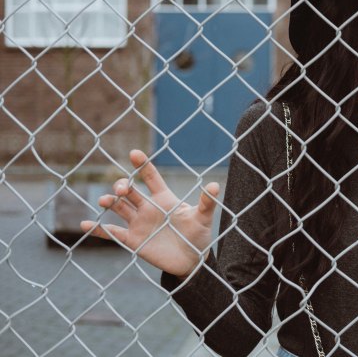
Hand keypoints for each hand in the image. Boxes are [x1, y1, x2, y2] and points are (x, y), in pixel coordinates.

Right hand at [80, 150, 219, 277]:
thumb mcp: (203, 218)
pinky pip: (112, 233)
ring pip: (119, 208)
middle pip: (130, 192)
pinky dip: (98, 229)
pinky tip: (85, 225)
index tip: (134, 153)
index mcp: (164, 199)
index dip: (143, 166)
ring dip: (111, 202)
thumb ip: (206, 202)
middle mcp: (148, 209)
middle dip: (123, 186)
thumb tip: (215, 185)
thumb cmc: (198, 235)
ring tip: (106, 200)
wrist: (191, 261)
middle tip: (123, 188)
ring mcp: (138, 224)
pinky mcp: (133, 240)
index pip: (151, 178)